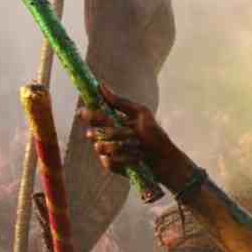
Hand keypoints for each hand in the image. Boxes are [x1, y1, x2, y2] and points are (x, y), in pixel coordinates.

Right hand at [79, 85, 194, 187]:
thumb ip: (120, 102)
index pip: (91, 117)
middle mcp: (105, 136)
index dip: (87, 115)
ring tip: (137, 146)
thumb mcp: (141, 114)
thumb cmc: (155, 135)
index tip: (87, 113)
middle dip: (111, 132)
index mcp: (110, 122)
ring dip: (120, 146)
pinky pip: (108, 161)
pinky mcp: (112, 165)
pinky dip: (123, 159)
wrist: (165, 159)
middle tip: (127, 132)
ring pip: (100, 146)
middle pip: (91, 132)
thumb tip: (100, 85)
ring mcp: (108, 151)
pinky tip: (135, 159)